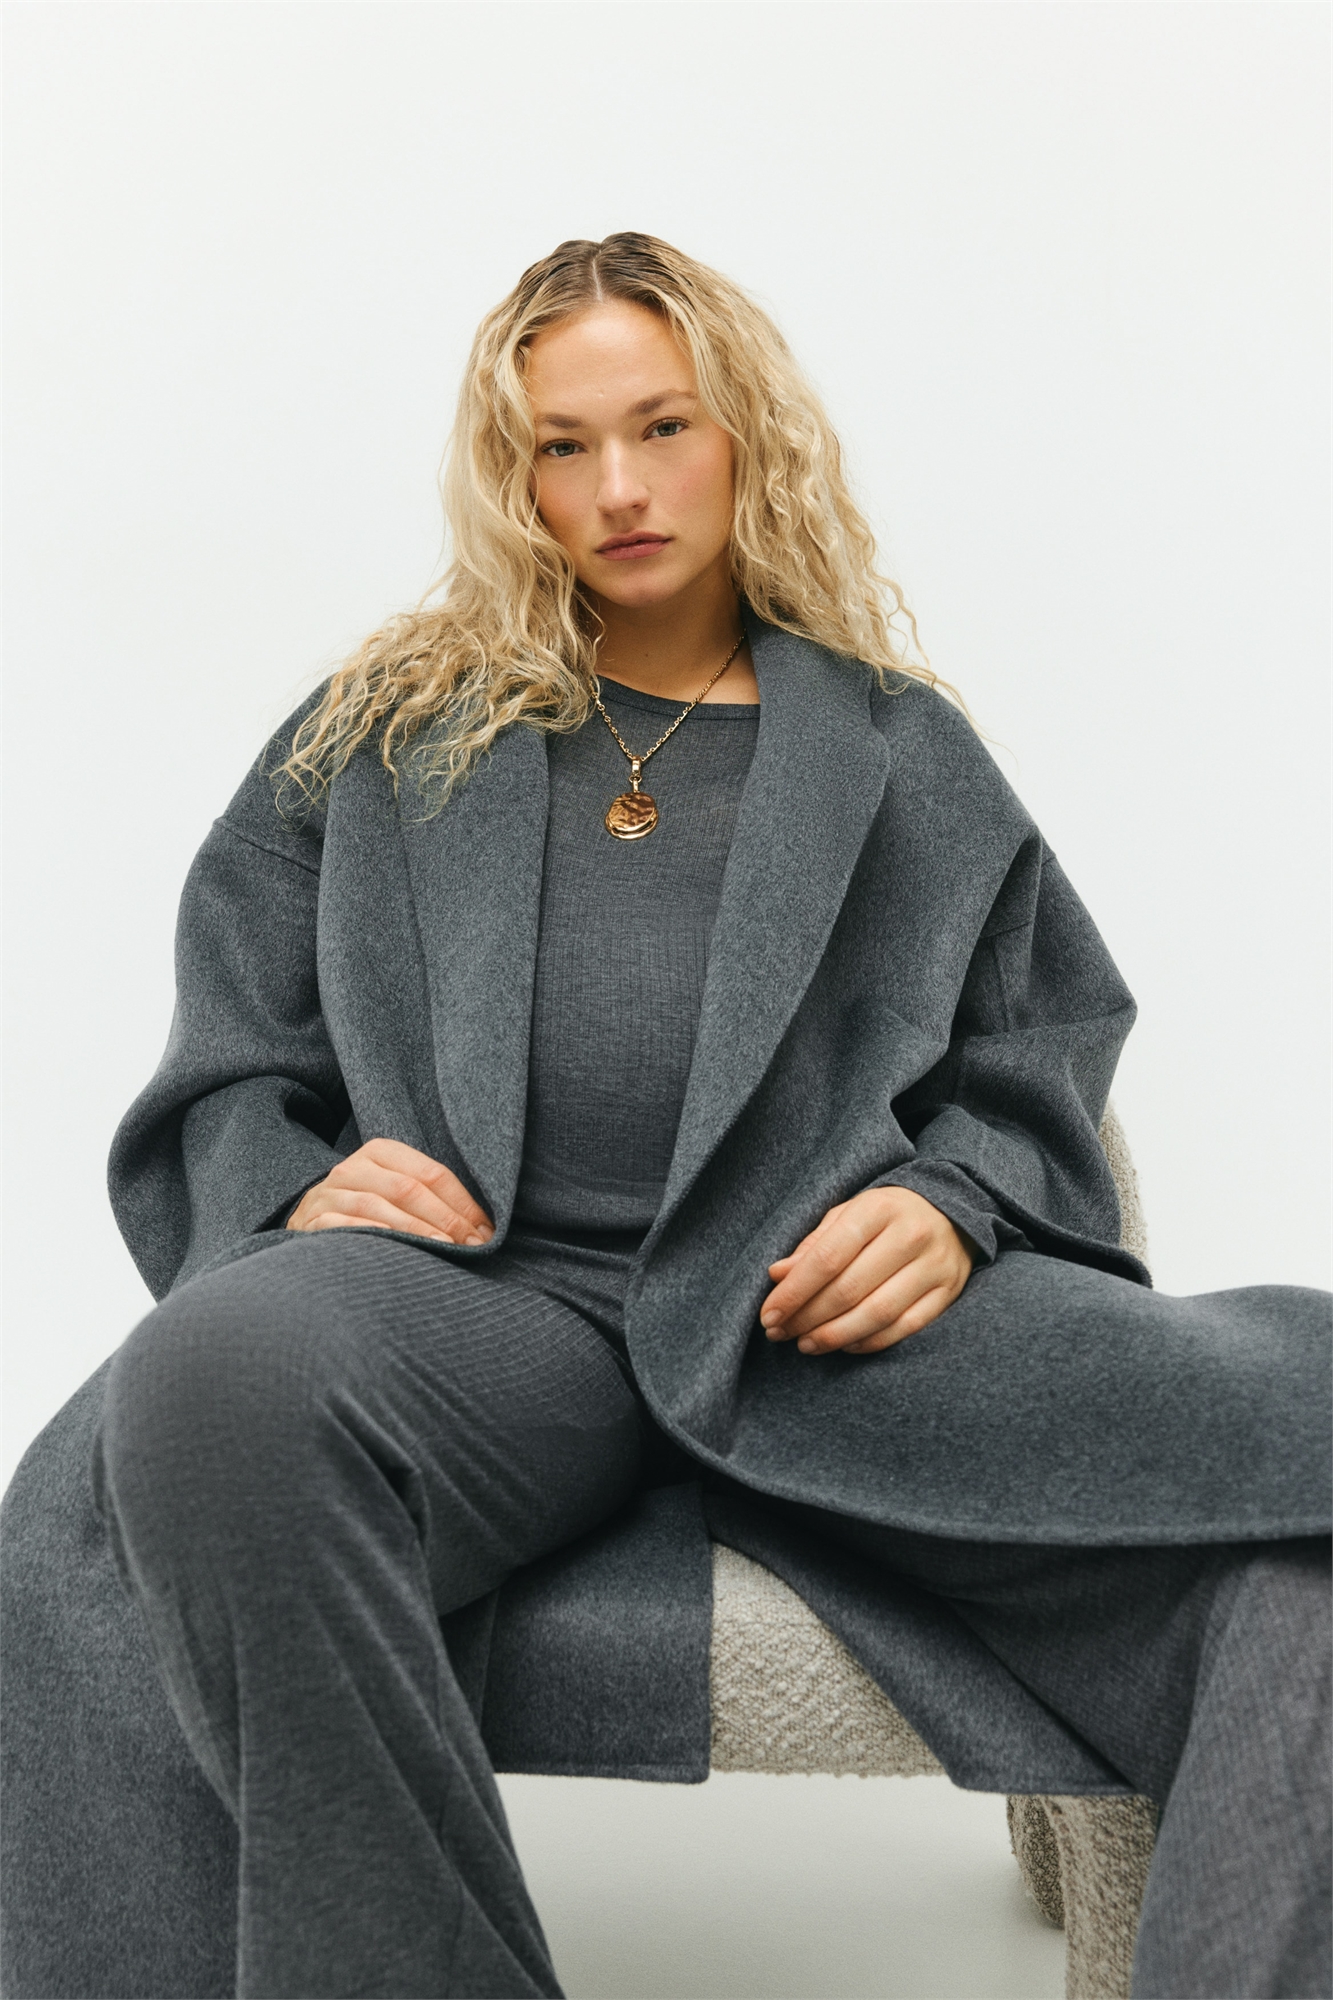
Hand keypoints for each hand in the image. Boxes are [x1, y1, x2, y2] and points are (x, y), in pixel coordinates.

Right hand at [286, 1138, 493, 1244]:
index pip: (431, 1174)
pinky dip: (377, 1236)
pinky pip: (348, 1226)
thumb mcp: (394, 1190)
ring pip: (380, 1207)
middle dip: (446, 1219)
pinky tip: (399, 1251)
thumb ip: (430, 1198)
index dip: (462, 1203)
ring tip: (445, 1249)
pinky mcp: (314, 1220)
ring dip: (417, 1230)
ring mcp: (331, 1193)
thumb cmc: (365, 1207)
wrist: (306, 1219)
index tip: (485, 1231)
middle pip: (409, 1190)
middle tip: (472, 1246)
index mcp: (381, 1152)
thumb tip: (483, 1229)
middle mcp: (354, 1167)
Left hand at [761, 1186, 974, 1355]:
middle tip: (780, 1334)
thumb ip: (814, 1245)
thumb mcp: (848, 1215)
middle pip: (849, 1289)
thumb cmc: (886, 1215)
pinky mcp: (948, 1292)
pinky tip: (845, 1345)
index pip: (827, 1258)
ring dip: (835, 1336)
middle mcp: (909, 1235)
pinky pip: (906, 1327)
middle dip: (807, 1318)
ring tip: (807, 1344)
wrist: (952, 1211)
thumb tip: (777, 1275)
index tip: (769, 1315)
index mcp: (877, 1209)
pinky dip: (871, 1342)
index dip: (793, 1292)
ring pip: (878, 1313)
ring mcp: (933, 1266)